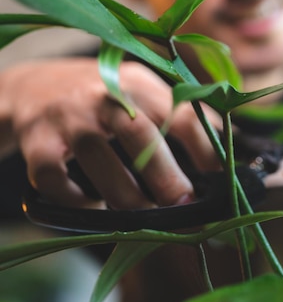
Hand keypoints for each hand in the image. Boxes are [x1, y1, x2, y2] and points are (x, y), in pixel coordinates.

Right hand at [0, 58, 218, 209]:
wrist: (33, 86)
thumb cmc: (104, 94)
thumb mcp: (143, 88)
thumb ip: (182, 111)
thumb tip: (230, 140)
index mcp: (139, 83)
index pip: (182, 115)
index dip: (205, 150)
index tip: (221, 180)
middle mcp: (104, 96)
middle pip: (142, 137)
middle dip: (168, 178)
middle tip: (187, 206)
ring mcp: (69, 119)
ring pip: (102, 162)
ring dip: (128, 198)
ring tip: (147, 218)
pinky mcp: (38, 143)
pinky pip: (57, 179)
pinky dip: (78, 200)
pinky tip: (93, 206)